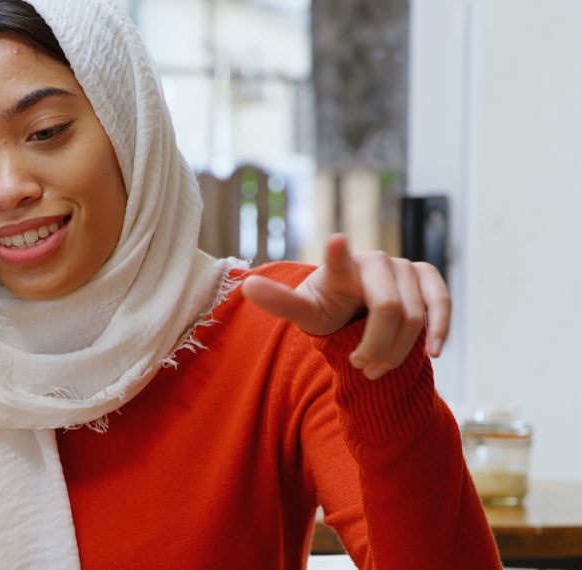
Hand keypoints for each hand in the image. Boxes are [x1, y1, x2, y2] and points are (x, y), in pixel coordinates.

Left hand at [241, 234, 449, 379]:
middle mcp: (375, 260)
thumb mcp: (302, 311)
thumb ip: (279, 302)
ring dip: (397, 350)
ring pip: (414, 316)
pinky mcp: (426, 277)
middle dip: (376, 346)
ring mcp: (404, 266)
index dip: (337, 252)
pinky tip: (433, 352)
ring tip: (376, 368)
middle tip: (360, 366)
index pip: (336, 259)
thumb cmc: (327, 309)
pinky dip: (439, 329)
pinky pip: (440, 302)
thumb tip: (246, 286)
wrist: (355, 311)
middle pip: (387, 309)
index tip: (335, 241)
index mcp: (339, 267)